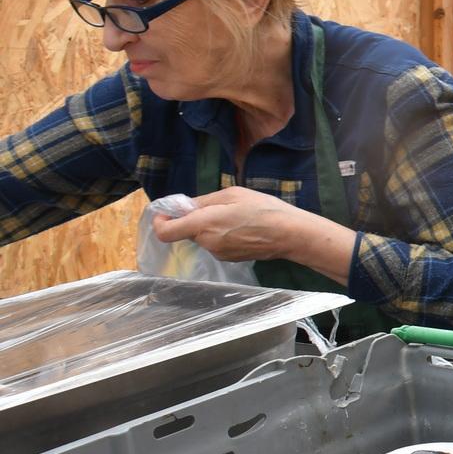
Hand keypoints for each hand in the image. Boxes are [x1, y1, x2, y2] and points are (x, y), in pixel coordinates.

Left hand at [152, 187, 307, 262]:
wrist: (290, 234)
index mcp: (204, 224)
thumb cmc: (263, 209)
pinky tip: (243, 229)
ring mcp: (218, 253)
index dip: (160, 223)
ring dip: (210, 227)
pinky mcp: (230, 258)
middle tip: (216, 207)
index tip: (166, 214)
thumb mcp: (232, 194)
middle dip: (194, 220)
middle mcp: (207, 242)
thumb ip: (203, 201)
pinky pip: (217, 244)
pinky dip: (222, 236)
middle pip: (187, 232)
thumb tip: (184, 207)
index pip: (166, 232)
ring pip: (203, 238)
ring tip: (236, 217)